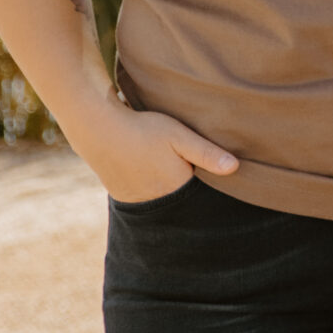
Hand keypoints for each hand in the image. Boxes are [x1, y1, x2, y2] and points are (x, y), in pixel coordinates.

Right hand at [70, 101, 237, 203]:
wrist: (98, 130)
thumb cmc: (144, 130)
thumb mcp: (180, 136)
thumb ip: (207, 153)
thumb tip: (235, 168)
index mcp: (176, 188)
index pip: (201, 194)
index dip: (208, 183)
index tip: (216, 175)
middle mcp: (157, 201)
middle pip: (181, 198)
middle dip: (189, 188)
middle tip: (187, 167)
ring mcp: (137, 201)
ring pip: (162, 198)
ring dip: (168, 188)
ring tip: (167, 169)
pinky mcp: (121, 196)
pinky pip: (144, 197)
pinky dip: (150, 188)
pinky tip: (150, 171)